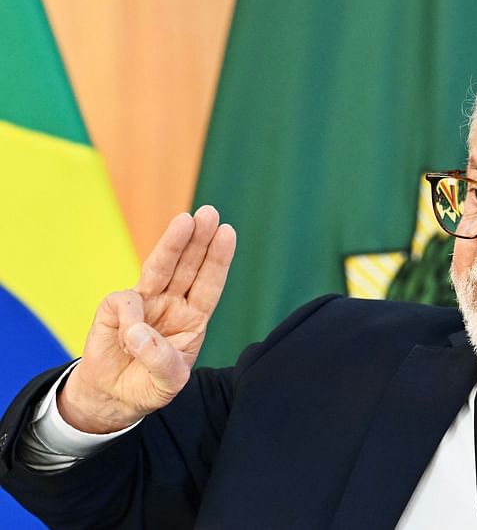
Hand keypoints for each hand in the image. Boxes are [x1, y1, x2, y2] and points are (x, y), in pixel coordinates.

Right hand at [58, 205, 235, 432]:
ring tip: (185, 220)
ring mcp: (145, 302)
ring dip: (173, 244)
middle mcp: (172, 303)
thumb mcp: (168, 382)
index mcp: (194, 317)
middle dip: (198, 240)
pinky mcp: (116, 309)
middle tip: (209, 213)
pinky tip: (130, 338)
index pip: (209, 283)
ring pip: (160, 268)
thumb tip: (140, 332)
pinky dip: (132, 318)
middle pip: (188, 266)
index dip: (218, 259)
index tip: (228, 232)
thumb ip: (161, 361)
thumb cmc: (149, 383)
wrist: (113, 396)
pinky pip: (126, 303)